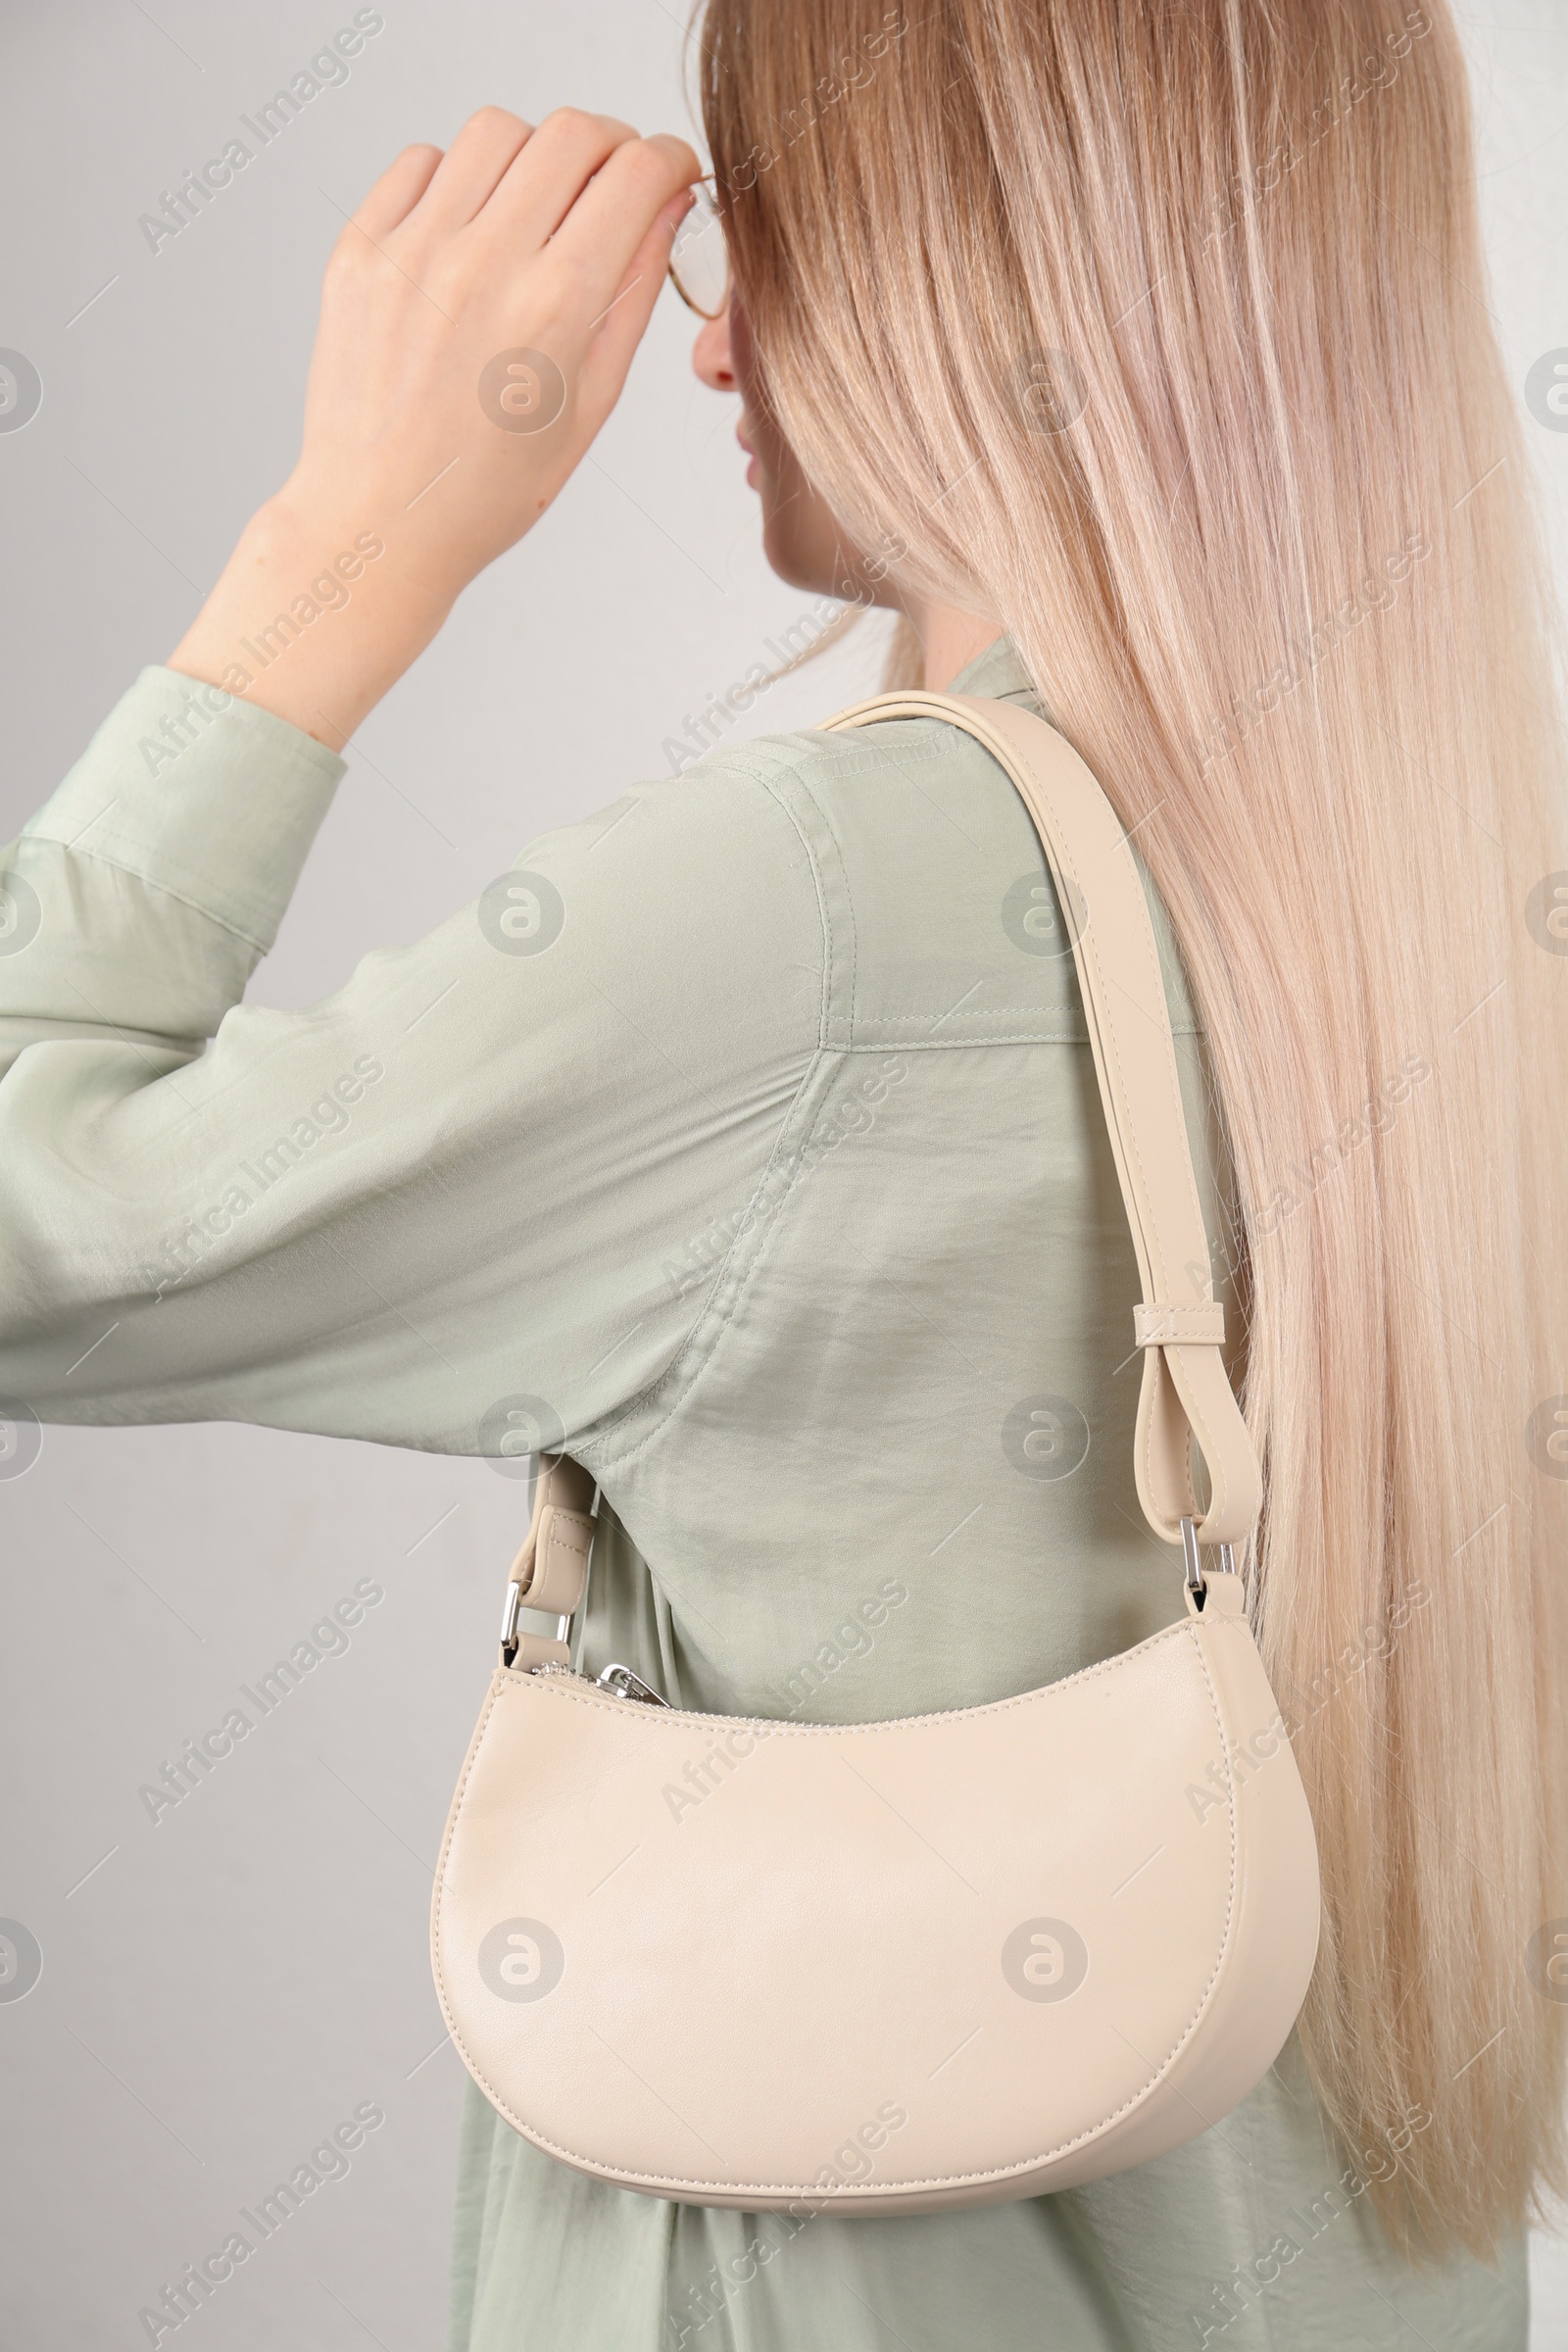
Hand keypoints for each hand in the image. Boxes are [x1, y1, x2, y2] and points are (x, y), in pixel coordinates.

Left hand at [169, 107, 698, 745]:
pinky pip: (422, 161)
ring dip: (533, 155)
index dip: (669, 162)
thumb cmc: (488, 490)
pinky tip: (470, 230)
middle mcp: (484, 264)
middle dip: (611, 147)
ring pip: (497, 130)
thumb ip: (635, 295)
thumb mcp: (591, 405)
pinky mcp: (362, 249)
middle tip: (614, 183)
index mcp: (555, 309)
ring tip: (535, 209)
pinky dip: (459, 178)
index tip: (671, 173)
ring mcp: (415, 250)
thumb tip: (667, 208)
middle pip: (572, 134)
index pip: (635, 177)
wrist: (381, 522)